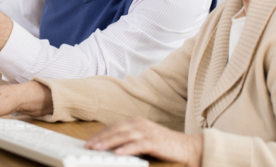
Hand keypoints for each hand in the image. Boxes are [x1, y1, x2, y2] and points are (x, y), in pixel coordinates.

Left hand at [84, 117, 202, 166]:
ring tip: (97, 149)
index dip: (101, 134)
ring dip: (109, 143)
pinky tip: (117, 153)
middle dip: (101, 138)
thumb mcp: (143, 139)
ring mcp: (147, 132)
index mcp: (136, 122)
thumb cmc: (163, 145)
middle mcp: (140, 124)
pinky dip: (126, 149)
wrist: (186, 147)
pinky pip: (137, 145)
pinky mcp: (154, 141)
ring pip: (123, 136)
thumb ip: (129, 140)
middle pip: (116, 130)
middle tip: (88, 146)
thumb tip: (111, 148)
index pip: (114, 126)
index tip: (89, 142)